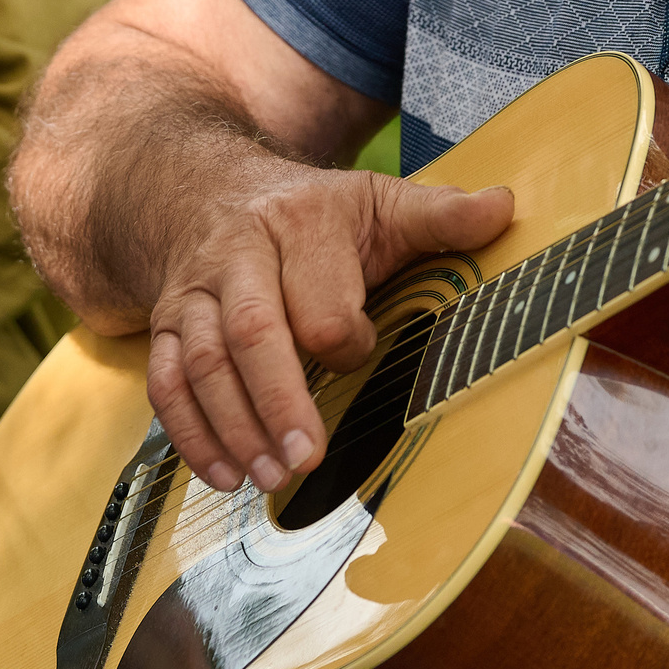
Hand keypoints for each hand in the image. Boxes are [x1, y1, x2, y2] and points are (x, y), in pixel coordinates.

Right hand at [146, 163, 510, 495]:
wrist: (211, 189)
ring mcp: (192, 293)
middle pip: (248, 330)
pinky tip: (222, 474)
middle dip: (277, 399)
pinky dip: (188, 432)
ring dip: (233, 426)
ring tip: (270, 478)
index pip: (316, 294)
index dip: (342, 336)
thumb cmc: (314, 214)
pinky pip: (166, 382)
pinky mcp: (165, 325)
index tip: (364, 352)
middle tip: (306, 458)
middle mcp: (235, 255)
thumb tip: (504, 210)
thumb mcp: (379, 200)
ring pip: (200, 363)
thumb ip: (439, 213)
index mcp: (298, 222)